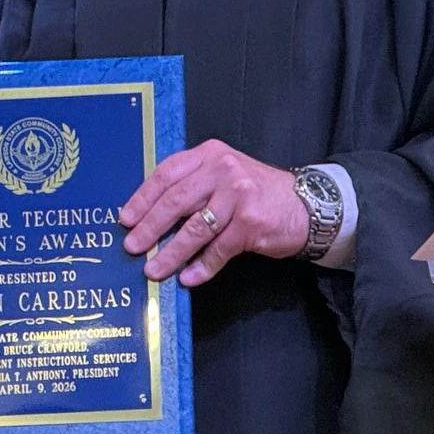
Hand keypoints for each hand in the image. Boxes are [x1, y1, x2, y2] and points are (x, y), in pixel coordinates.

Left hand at [120, 139, 309, 286]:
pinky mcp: (251, 223)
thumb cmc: (258, 192)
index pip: (167, 174)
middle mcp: (223, 170)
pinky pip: (219, 250)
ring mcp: (238, 196)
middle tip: (133, 246)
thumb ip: (194, 184)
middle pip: (176, 201)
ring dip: (171, 253)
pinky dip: (202, 267)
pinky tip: (188, 278)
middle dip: (150, 227)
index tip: (126, 218)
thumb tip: (151, 215)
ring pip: (195, 229)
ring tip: (154, 269)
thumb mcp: (225, 174)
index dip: (143, 197)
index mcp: (209, 155)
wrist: (307, 204)